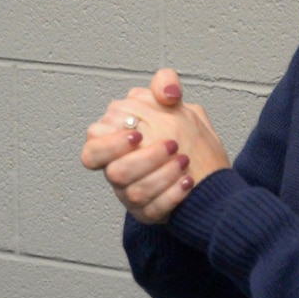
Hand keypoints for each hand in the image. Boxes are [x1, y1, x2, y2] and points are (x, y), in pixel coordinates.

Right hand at [80, 69, 230, 224]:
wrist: (205, 168)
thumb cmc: (180, 134)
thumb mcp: (173, 103)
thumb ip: (165, 84)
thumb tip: (168, 94)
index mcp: (113, 144)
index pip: (93, 149)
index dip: (111, 144)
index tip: (138, 135)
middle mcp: (117, 172)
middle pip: (115, 173)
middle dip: (145, 159)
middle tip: (172, 145)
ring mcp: (130, 195)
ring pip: (135, 194)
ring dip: (163, 175)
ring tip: (185, 161)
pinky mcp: (147, 213)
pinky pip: (155, 210)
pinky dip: (173, 195)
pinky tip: (188, 181)